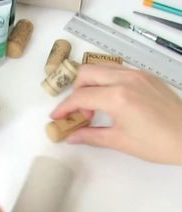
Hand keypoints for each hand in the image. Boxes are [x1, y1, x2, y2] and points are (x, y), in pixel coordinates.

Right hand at [51, 64, 181, 164]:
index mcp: (117, 97)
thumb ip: (91, 135)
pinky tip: (112, 100)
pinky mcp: (146, 75)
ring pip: (102, 68)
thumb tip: (70, 137)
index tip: (56, 118)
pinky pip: (118, 70)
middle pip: (86, 73)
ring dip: (91, 83)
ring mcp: (137, 74)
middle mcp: (125, 78)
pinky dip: (106, 81)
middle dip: (75, 91)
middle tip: (80, 113)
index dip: (64, 108)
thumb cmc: (156, 144)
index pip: (80, 97)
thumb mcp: (120, 141)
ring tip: (95, 106)